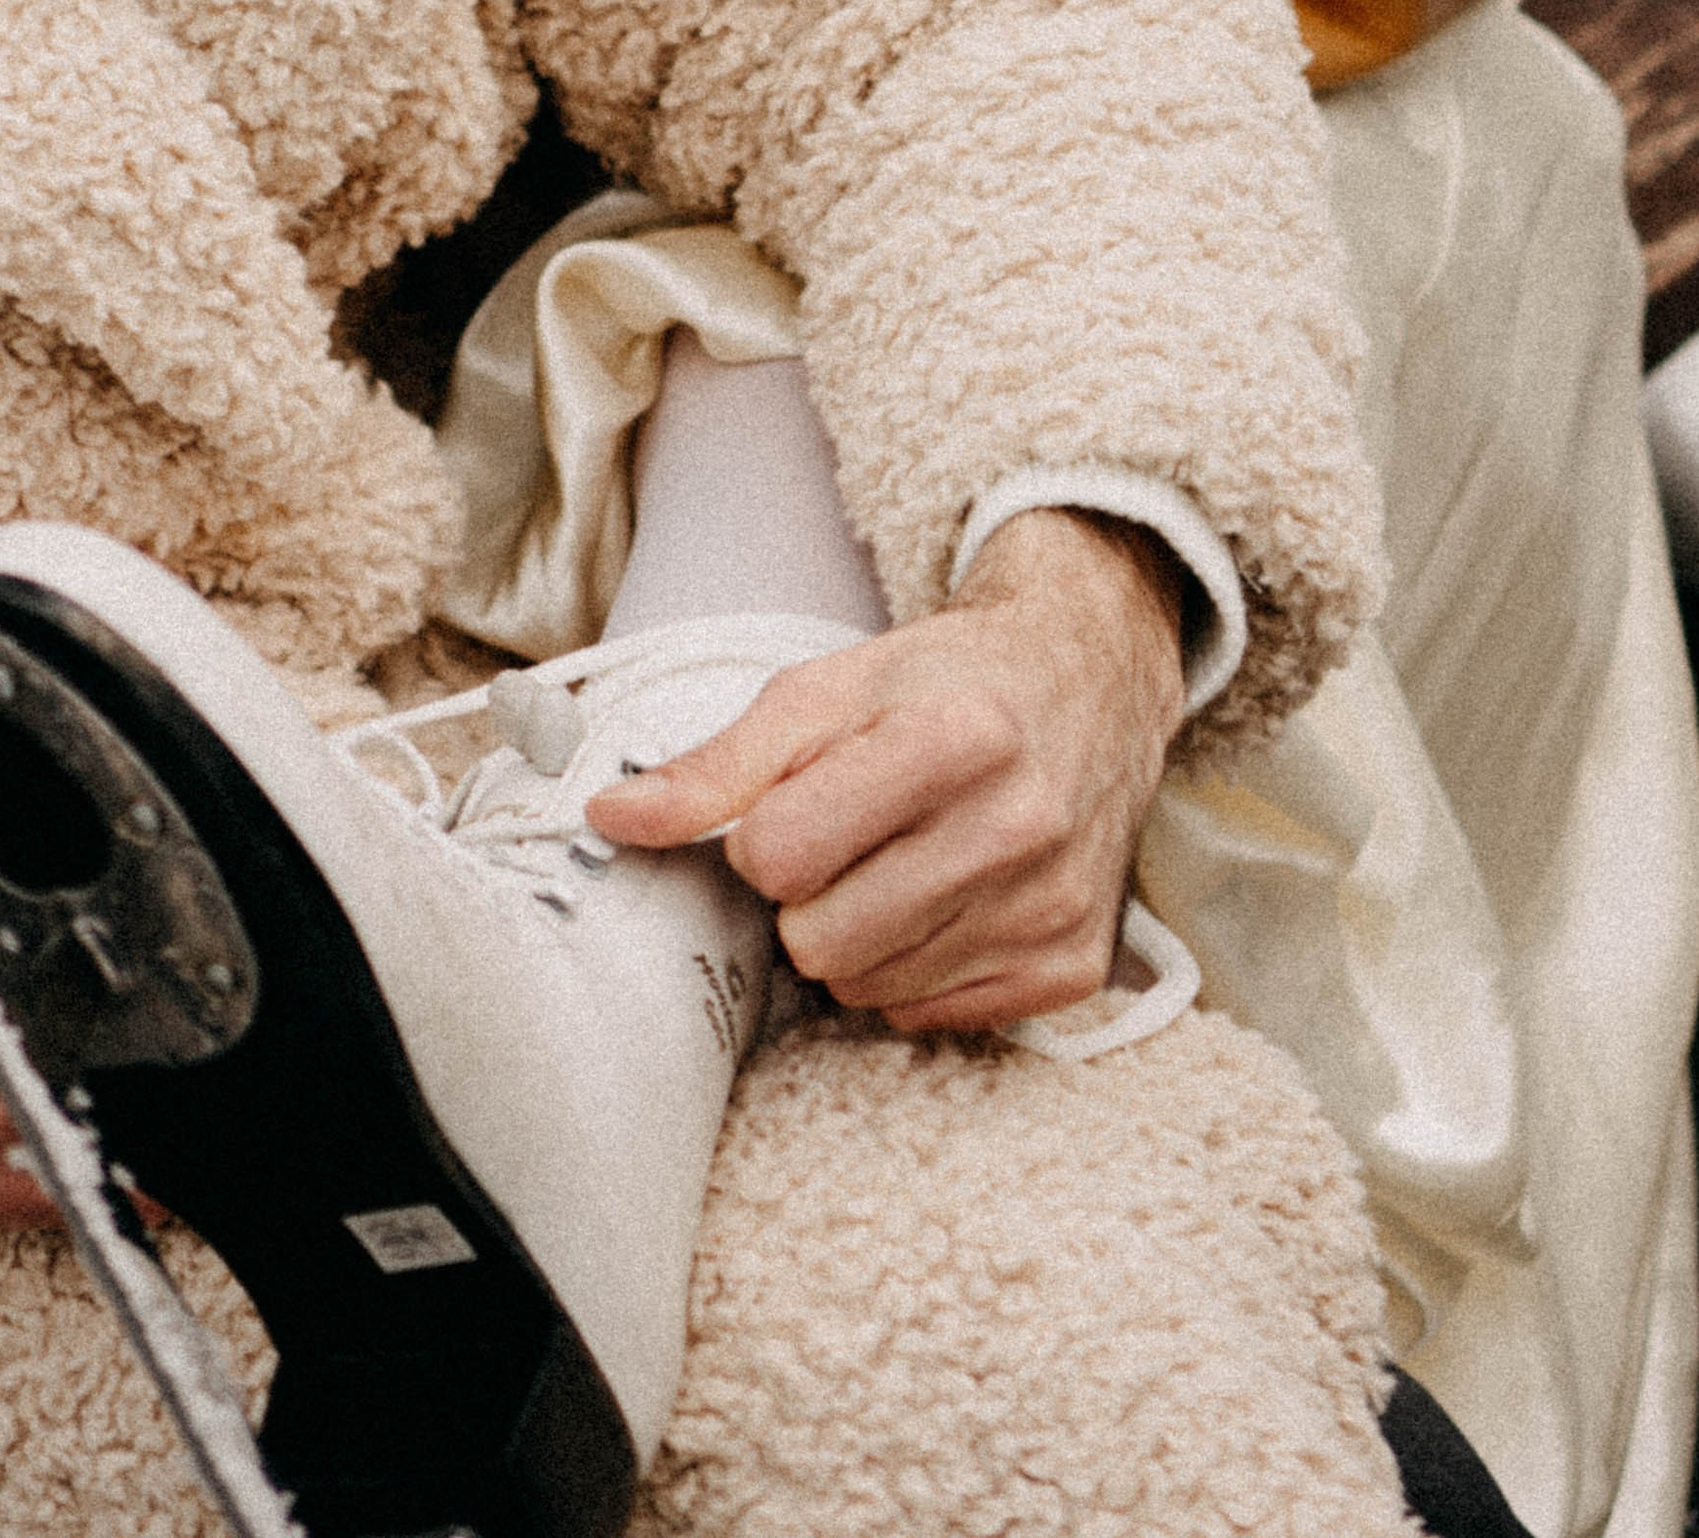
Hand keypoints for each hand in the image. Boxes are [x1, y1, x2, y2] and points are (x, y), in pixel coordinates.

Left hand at [588, 510, 1186, 1032]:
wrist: (1085, 682)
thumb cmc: (942, 682)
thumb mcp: (826, 690)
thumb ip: (717, 765)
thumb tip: (612, 819)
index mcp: (953, 739)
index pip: (780, 854)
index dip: (765, 835)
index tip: (798, 804)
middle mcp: (1018, 828)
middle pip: (819, 940)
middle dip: (808, 895)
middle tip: (849, 838)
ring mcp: (1051, 906)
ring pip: (868, 988)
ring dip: (857, 935)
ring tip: (900, 861)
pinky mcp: (1070, 966)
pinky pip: (928, 1015)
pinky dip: (914, 968)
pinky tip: (946, 898)